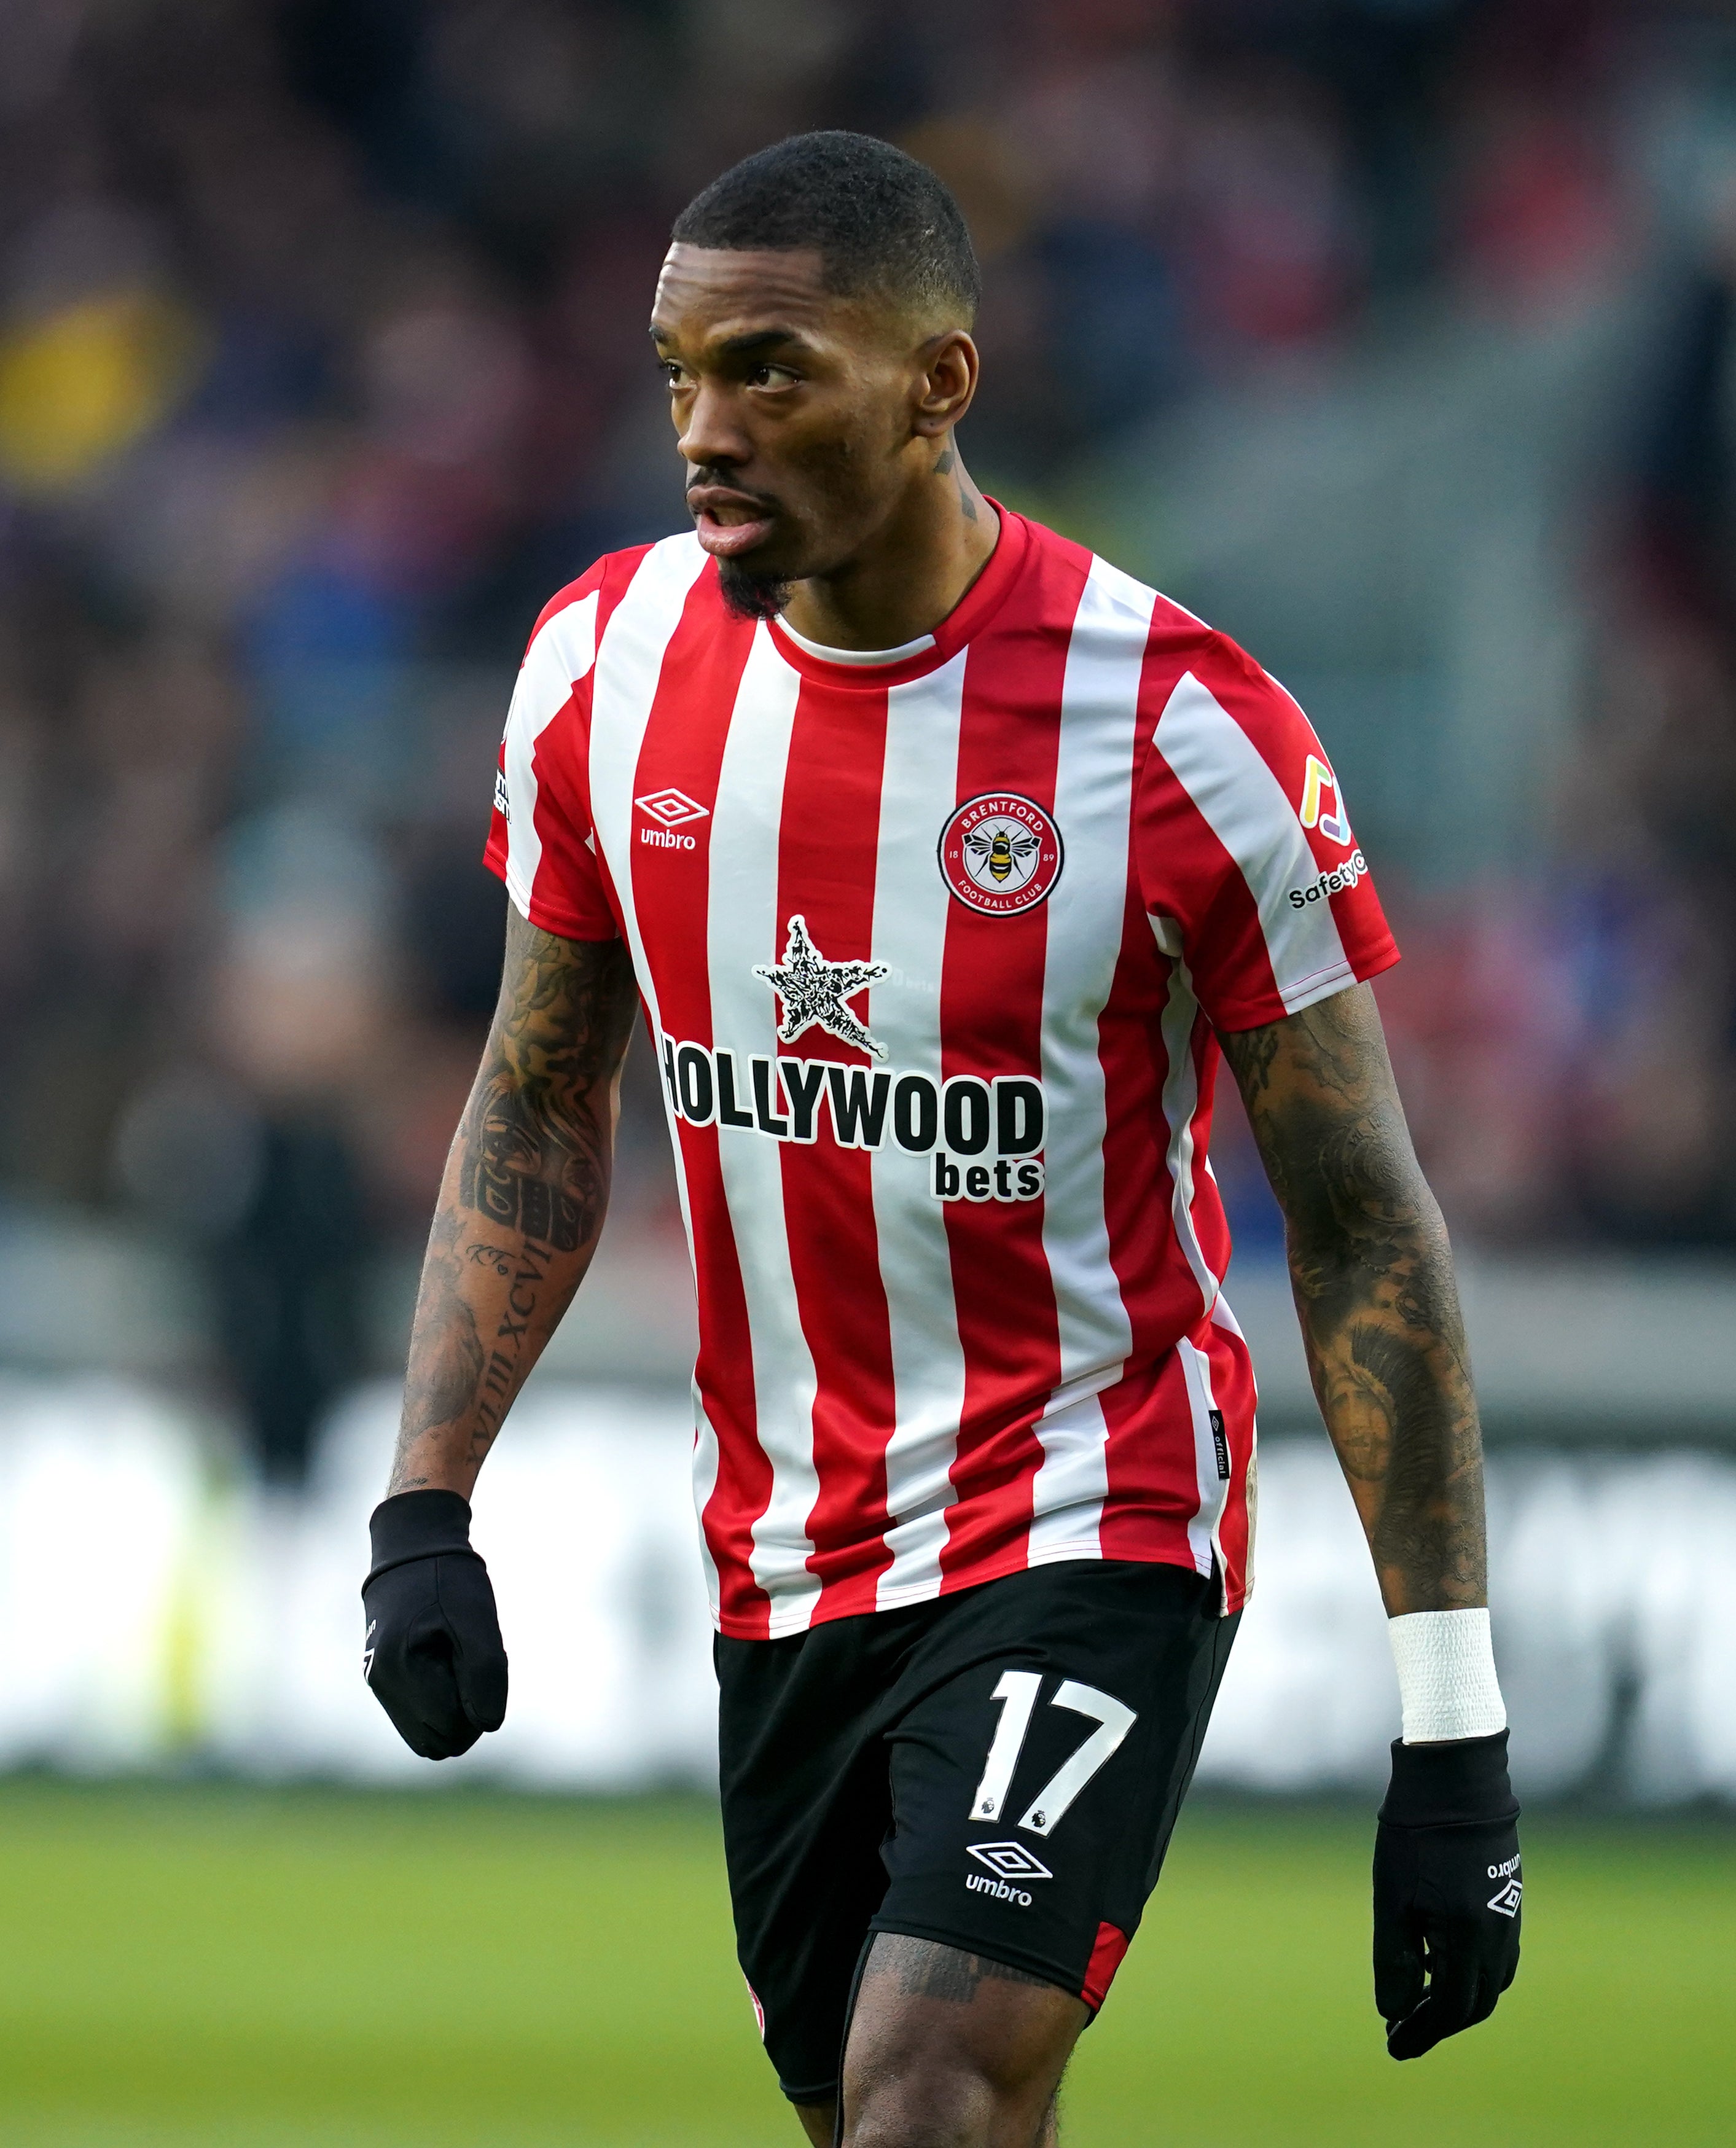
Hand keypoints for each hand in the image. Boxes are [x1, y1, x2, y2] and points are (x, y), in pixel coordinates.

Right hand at [362, 1490, 507, 1758]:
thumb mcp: (478, 1620)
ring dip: (453, 1713)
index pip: (453, 1728)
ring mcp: (379, 1683)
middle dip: (467, 1715)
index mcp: (402, 1669)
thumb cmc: (449, 1579)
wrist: (412, 1546)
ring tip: (462, 1664)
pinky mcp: (382, 1677)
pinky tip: (448, 1664)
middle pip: (438, 1741)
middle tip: (475, 1664)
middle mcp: (383, 1684)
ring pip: (425, 1735)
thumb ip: (486, 1674)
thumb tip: (489, 1725)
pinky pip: (414, 1716)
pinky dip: (438, 1704)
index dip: (480, 1707)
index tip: (484, 1663)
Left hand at [1373, 1729, 1520, 2059]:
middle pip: (1475, 2003)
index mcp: (1469, 1938)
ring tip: (1418, 2000)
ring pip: (1490, 1982)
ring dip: (1456, 2000)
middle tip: (1403, 2030)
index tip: (1393, 2046)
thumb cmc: (1416, 1834)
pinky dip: (1470, 1972)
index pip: (1451, 2009)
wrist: (1455, 1779)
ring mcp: (1509, 1917)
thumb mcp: (1394, 1898)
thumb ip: (1396, 1959)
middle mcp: (1498, 1935)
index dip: (1422, 2033)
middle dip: (1438, 2023)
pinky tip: (1442, 1960)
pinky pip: (1498, 1955)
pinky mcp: (1508, 1898)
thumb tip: (1394, 2012)